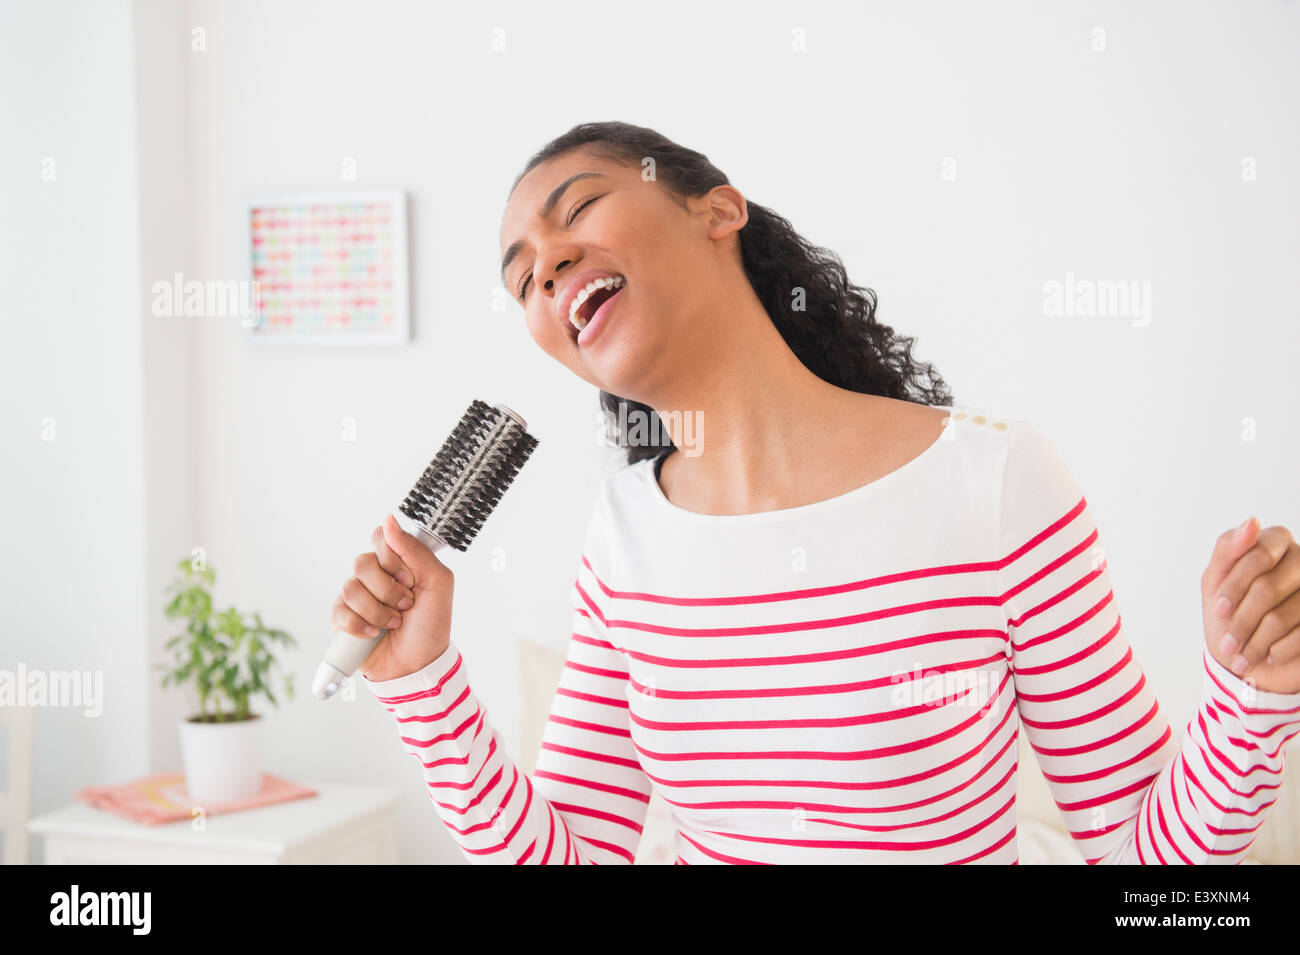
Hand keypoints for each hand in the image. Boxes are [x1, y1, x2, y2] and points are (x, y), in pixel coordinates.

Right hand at [330, 514, 454, 682]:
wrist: (418, 664)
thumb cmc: (431, 625)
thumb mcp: (438, 583)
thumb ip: (416, 550)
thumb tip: (389, 520)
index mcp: (398, 563)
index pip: (380, 537)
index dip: (393, 558)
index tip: (409, 579)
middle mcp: (375, 576)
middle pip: (363, 562)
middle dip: (388, 589)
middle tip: (406, 604)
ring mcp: (357, 597)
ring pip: (350, 588)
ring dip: (378, 611)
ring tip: (393, 623)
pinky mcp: (342, 619)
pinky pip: (339, 611)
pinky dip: (360, 625)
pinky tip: (374, 633)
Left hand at [1202, 516, 1299, 694]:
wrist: (1248, 652)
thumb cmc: (1229, 611)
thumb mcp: (1217, 580)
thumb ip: (1228, 549)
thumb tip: (1252, 521)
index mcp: (1276, 542)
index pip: (1258, 555)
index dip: (1234, 586)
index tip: (1219, 610)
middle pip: (1268, 589)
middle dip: (1241, 620)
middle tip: (1227, 643)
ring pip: (1282, 616)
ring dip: (1255, 642)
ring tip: (1240, 657)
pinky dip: (1277, 651)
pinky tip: (1268, 655)